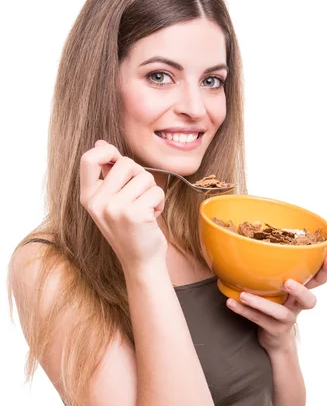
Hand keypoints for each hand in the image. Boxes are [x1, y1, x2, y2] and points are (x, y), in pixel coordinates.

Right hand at [80, 140, 166, 268]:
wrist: (140, 262)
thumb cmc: (129, 228)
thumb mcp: (111, 201)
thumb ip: (106, 173)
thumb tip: (101, 144)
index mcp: (88, 197)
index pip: (88, 159)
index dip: (106, 151)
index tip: (116, 157)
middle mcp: (97, 202)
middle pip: (126, 163)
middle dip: (139, 176)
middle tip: (139, 196)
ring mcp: (115, 208)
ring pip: (145, 177)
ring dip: (152, 192)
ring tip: (145, 209)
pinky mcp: (135, 214)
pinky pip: (156, 192)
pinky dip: (160, 203)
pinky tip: (151, 217)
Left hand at [226, 254, 326, 352]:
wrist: (273, 338)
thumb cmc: (274, 303)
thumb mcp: (278, 286)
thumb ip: (273, 269)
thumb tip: (247, 241)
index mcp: (301, 291)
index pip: (319, 280)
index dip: (326, 269)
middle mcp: (297, 306)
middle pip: (309, 301)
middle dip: (300, 291)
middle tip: (288, 283)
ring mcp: (287, 320)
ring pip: (279, 313)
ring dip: (261, 303)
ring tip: (243, 295)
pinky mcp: (274, 330)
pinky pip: (259, 320)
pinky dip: (244, 311)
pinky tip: (231, 303)